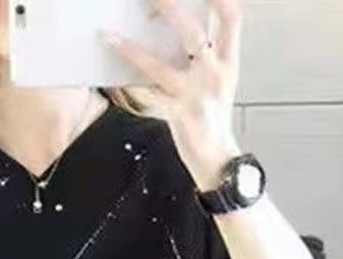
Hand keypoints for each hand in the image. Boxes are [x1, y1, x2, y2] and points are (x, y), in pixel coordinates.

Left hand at [102, 0, 243, 189]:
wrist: (218, 159)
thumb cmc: (213, 118)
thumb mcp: (220, 81)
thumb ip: (208, 53)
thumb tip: (188, 24)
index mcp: (227, 63)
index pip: (232, 18)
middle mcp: (215, 75)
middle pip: (193, 33)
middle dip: (170, 8)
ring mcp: (196, 96)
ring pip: (160, 67)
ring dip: (132, 51)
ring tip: (110, 36)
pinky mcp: (179, 115)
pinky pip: (148, 98)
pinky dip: (129, 88)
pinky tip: (112, 78)